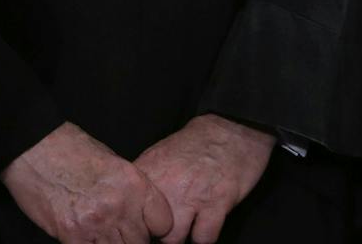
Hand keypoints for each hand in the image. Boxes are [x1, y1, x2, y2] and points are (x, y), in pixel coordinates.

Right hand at [3, 123, 174, 243]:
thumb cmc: (71, 150)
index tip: (145, 228)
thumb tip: (139, 216)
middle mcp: (119, 205)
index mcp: (134, 183)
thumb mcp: (112, 162)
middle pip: (140, 243)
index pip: (163, 224)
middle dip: (131, 240)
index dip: (154, 229)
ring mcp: (96, 222)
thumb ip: (129, 192)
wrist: (33, 147)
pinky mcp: (72, 234)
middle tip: (117, 231)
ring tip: (100, 233)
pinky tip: (84, 238)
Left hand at [134, 115, 274, 242]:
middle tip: (166, 228)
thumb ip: (146, 180)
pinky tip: (205, 226)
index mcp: (148, 171)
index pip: (128, 209)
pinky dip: (204, 237)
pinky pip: (203, 238)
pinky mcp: (217, 204)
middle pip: (148, 229)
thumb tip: (132, 204)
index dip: (135, 220)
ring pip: (173, 239)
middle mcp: (166, 185)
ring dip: (180, 236)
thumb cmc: (197, 144)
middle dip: (157, 233)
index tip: (142, 223)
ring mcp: (191, 196)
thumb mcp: (160, 154)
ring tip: (186, 228)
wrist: (232, 129)